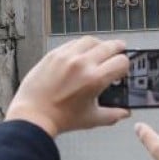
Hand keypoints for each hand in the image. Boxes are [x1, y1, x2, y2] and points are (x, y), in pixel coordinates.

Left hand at [5, 37, 131, 137]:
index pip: (121, 61)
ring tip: (100, 50)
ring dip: (99, 44)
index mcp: (95, 79)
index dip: (125, 65)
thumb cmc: (61, 119)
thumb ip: (113, 115)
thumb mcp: (92, 119)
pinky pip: (72, 43)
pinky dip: (80, 46)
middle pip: (109, 46)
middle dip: (118, 49)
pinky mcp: (53, 54)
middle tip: (120, 50)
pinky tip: (81, 53)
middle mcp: (82, 63)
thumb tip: (125, 113)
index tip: (122, 70)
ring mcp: (67, 56)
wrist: (33, 115)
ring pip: (90, 40)